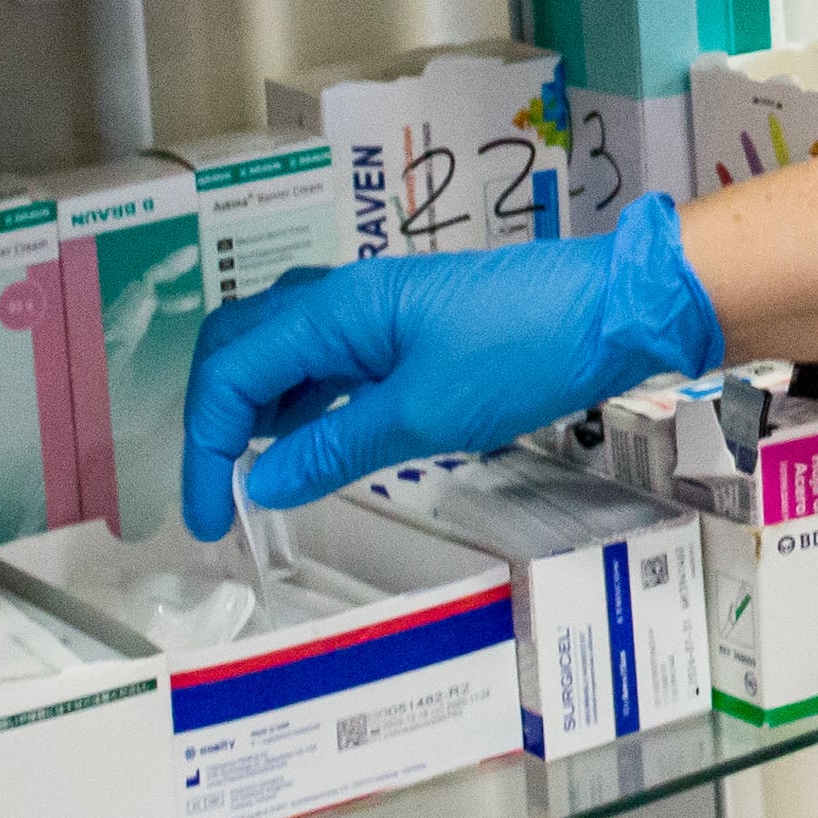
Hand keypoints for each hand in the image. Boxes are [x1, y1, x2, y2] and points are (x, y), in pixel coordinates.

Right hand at [177, 194, 724, 536]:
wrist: (614, 308)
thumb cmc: (524, 351)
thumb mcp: (423, 415)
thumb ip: (335, 449)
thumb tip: (264, 483)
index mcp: (333, 310)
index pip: (230, 373)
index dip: (203, 447)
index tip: (208, 518)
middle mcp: (341, 299)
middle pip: (240, 350)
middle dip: (212, 422)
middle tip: (214, 495)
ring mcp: (374, 310)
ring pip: (282, 354)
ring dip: (254, 412)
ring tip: (251, 479)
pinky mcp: (406, 327)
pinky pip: (328, 361)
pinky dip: (303, 404)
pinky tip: (307, 445)